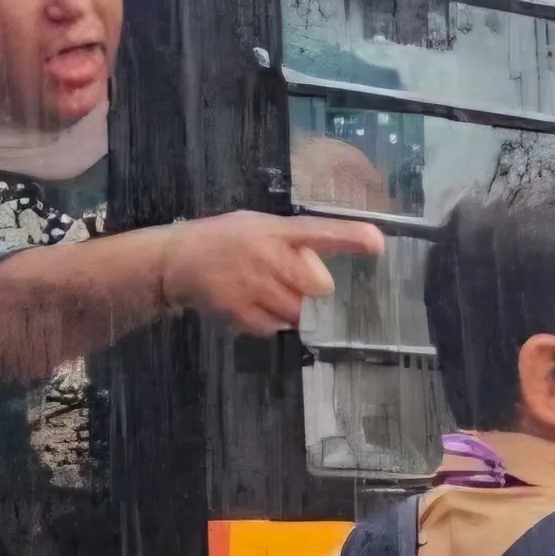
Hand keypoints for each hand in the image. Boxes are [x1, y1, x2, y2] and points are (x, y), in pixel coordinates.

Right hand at [161, 211, 361, 333]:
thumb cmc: (225, 241)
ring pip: (299, 313)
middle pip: (318, 288)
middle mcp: (267, 256)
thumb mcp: (260, 227)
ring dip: (294, 311)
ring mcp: (253, 286)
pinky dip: (271, 323)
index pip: (319, 231)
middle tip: (293, 284)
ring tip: (269, 294)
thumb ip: (295, 242)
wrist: (176, 260)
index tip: (377, 243)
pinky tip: (253, 306)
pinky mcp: (240, 311)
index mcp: (275, 231)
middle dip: (314, 293)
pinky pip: (275, 328)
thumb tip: (331, 265)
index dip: (350, 238)